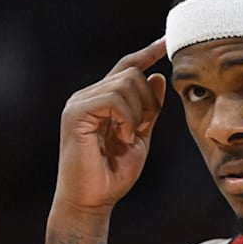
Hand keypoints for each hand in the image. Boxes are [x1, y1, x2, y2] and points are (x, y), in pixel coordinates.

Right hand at [53, 38, 166, 214]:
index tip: (166, 42)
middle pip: (132, 73)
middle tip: (141, 129)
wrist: (92, 201)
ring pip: (125, 83)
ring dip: (137, 113)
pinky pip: (114, 99)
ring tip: (126, 139)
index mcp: (101, 100)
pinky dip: (126, 118)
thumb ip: (149, 110)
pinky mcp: (76, 113)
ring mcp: (79, 102)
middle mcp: (87, 95)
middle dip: (148, 100)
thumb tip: (158, 76)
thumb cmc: (112, 175)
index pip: (126, 67)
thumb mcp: (140, 138)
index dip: (147, 53)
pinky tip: (121, 138)